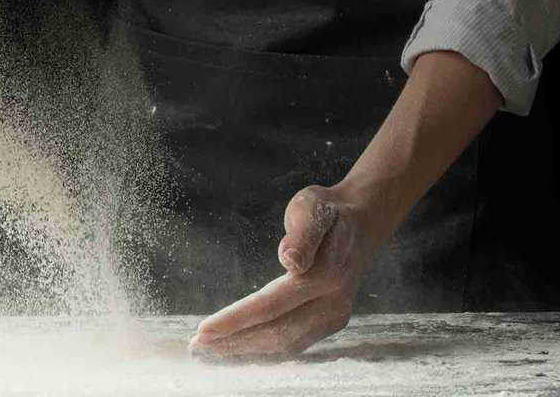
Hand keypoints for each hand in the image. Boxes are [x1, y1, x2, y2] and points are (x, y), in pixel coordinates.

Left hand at [187, 183, 389, 359]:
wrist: (364, 221)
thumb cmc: (329, 211)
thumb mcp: (312, 207)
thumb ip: (302, 234)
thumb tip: (290, 261)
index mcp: (325, 275)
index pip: (272, 305)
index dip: (236, 320)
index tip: (204, 329)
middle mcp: (332, 303)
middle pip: (277, 333)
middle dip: (233, 343)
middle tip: (195, 347)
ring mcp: (334, 316)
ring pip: (285, 344)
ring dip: (245, 351)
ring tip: (209, 352)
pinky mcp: (331, 321)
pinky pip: (294, 343)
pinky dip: (264, 350)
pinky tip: (239, 349)